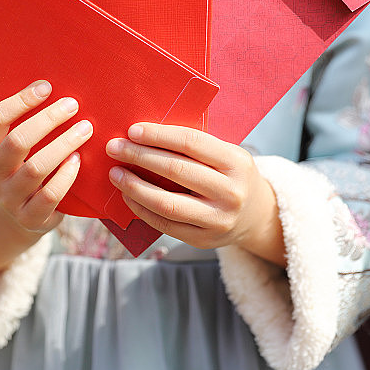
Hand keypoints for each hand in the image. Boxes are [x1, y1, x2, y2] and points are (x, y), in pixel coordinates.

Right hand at [0, 80, 92, 233]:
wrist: (22, 216)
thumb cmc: (23, 168)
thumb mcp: (13, 148)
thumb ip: (24, 123)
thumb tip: (50, 86)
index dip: (21, 101)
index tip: (47, 87)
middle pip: (18, 141)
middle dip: (48, 119)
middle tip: (73, 105)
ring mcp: (9, 198)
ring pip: (36, 168)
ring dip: (63, 144)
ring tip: (85, 129)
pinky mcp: (30, 218)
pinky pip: (50, 194)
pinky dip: (66, 174)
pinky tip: (78, 159)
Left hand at [105, 123, 284, 265]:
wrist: (255, 215)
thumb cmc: (231, 176)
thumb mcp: (226, 155)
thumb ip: (195, 147)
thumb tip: (143, 134)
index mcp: (237, 162)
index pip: (191, 143)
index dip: (159, 135)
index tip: (132, 130)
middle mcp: (231, 192)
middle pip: (176, 170)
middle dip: (139, 156)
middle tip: (114, 147)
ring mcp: (218, 219)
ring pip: (167, 203)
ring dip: (134, 186)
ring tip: (115, 174)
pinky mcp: (203, 239)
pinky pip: (165, 224)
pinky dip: (141, 209)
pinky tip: (128, 196)